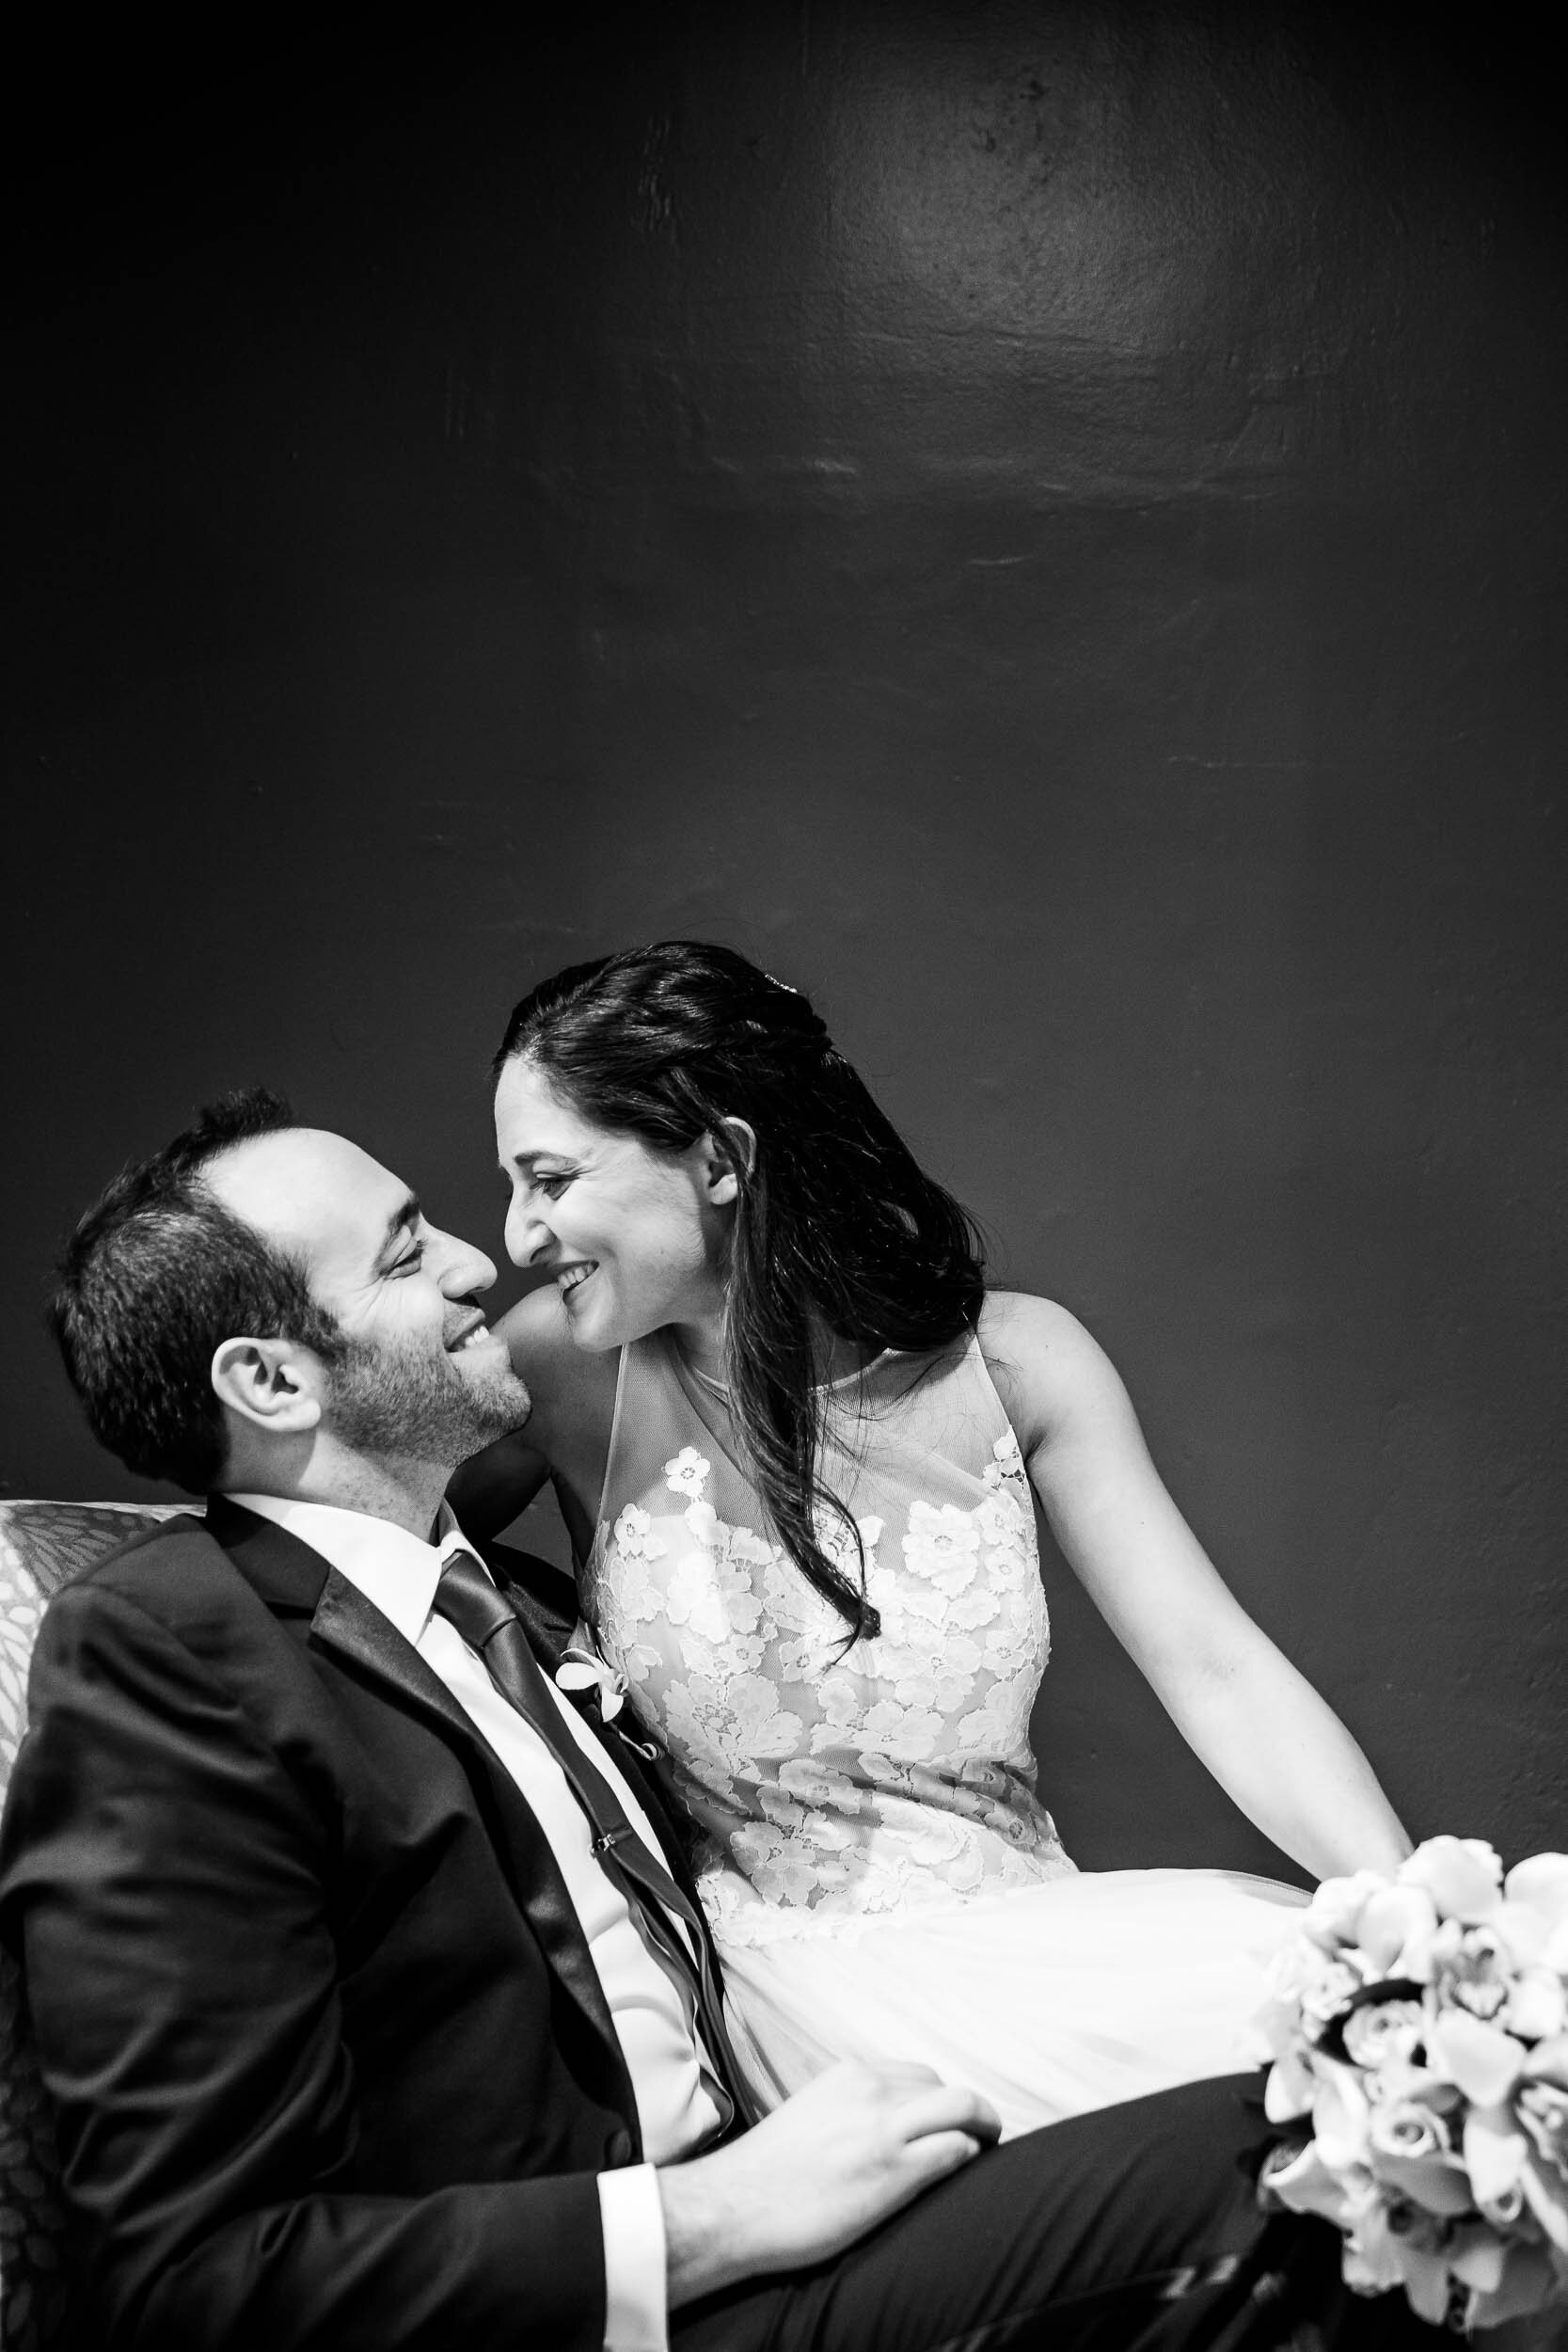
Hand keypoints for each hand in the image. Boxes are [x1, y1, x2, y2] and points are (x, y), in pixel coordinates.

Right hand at [659, 2059, 1001, 2307]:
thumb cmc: (767, 2175)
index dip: (937, 2100)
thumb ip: (847, 2110)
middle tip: (977, 2137)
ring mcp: (884, 2128)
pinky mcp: (893, 2170)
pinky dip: (970, 2157)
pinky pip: (955, 2150)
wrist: (734, 2207)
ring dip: (983, 2127)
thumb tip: (875, 2126)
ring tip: (987, 2148)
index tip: (945, 2122)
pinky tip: (967, 2172)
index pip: (915, 2075)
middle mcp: (870, 2091)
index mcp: (848, 2076)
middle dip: (967, 2111)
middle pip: (943, 2087)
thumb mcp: (810, 2115)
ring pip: (962, 2108)